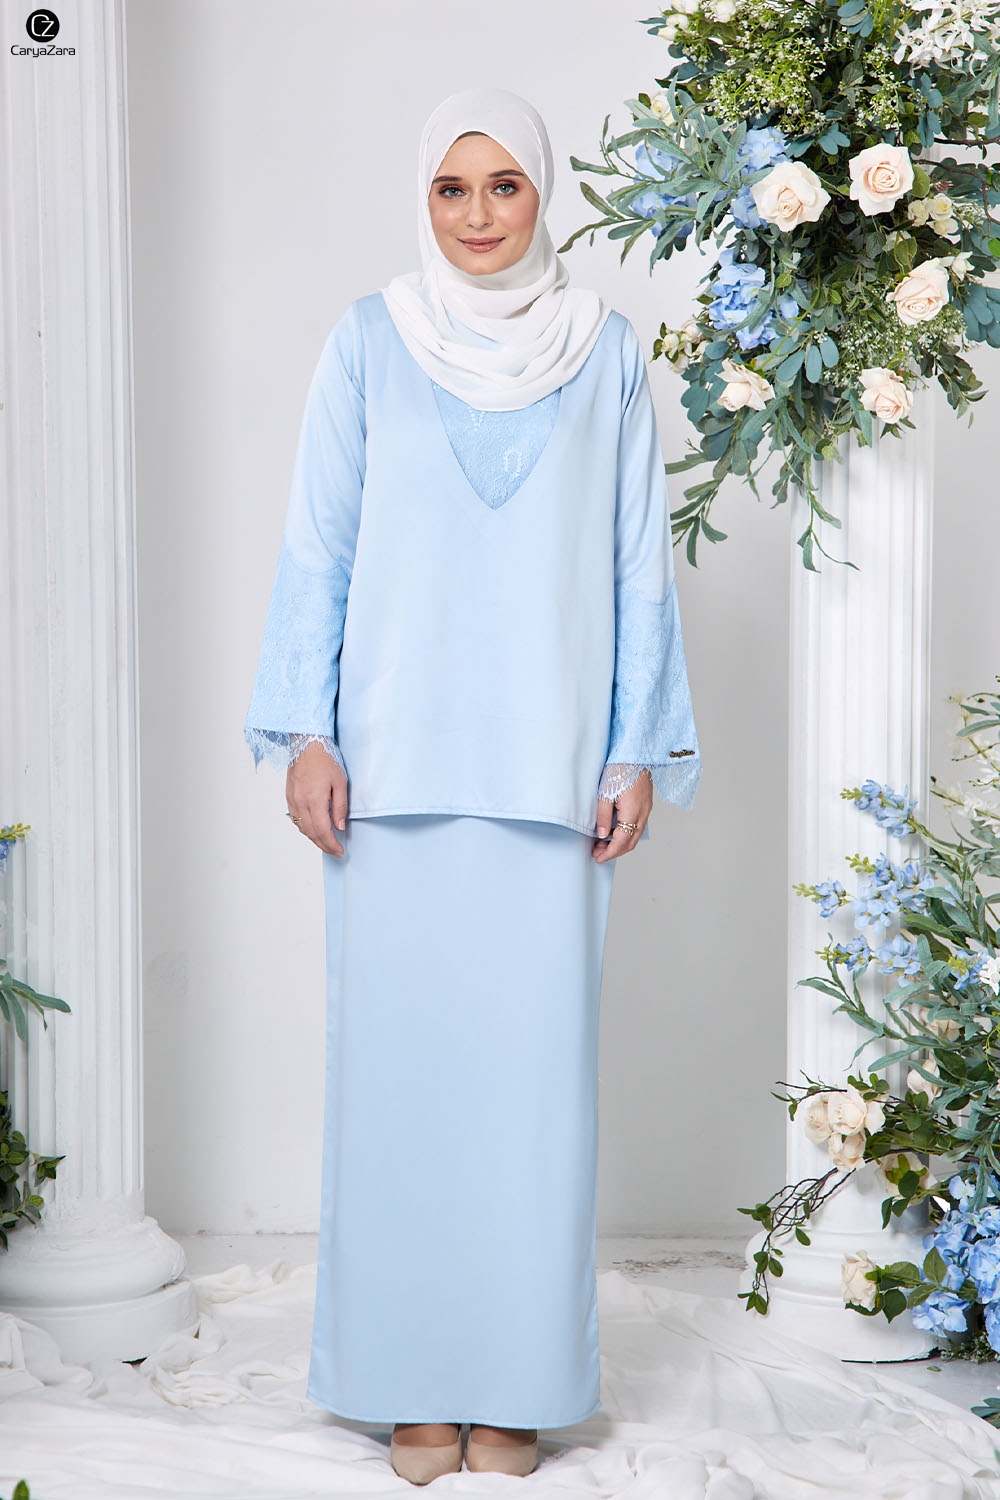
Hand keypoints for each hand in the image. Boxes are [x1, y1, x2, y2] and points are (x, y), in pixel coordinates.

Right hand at [286, 742, 348, 856]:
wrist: (306, 743)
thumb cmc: (325, 759)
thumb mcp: (340, 782)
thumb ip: (340, 806)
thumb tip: (340, 826)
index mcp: (315, 800)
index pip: (323, 831)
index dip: (331, 844)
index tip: (340, 851)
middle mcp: (301, 802)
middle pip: (311, 833)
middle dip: (324, 845)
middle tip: (335, 851)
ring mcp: (292, 800)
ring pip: (302, 827)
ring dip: (313, 838)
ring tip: (325, 843)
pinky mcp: (289, 796)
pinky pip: (295, 818)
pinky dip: (304, 827)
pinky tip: (312, 829)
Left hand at [592, 767, 651, 862]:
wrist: (634, 751)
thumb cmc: (619, 767)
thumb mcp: (605, 793)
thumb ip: (604, 816)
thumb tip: (602, 835)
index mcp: (634, 812)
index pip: (622, 842)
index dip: (609, 853)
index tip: (598, 857)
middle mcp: (643, 813)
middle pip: (631, 842)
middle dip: (614, 851)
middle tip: (597, 852)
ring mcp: (647, 808)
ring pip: (635, 834)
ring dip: (620, 842)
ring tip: (602, 842)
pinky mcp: (646, 803)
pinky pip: (637, 824)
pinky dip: (626, 832)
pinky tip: (614, 829)